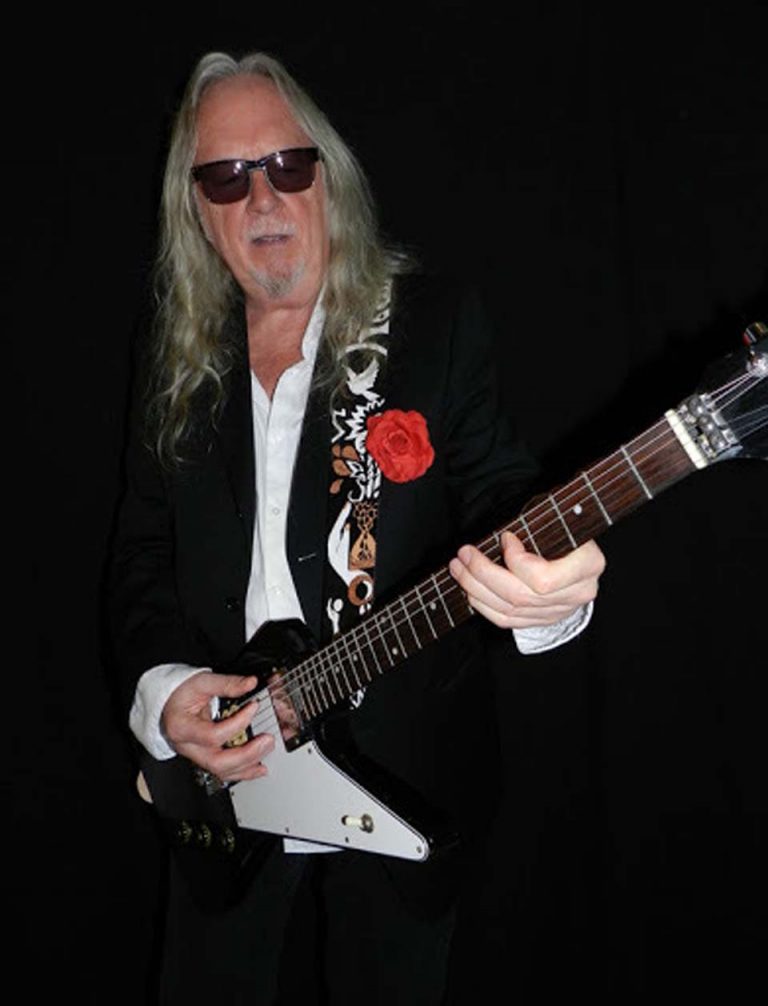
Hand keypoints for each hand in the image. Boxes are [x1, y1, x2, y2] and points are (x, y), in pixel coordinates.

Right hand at [161, 671, 274, 781]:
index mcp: (181, 728)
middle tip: (266, 741)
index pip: (212, 735)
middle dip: (246, 754)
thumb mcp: (202, 682)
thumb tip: (250, 683)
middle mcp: (187, 747)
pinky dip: (243, 772)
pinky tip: (259, 768)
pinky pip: (224, 771)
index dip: (237, 723)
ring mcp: (196, 756)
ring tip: (267, 750)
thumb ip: (226, 684)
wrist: (169, 703)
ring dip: (248, 765)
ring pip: (222, 771)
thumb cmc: (181, 693)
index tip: (253, 707)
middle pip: (217, 762)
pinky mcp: (204, 758)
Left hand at [448, 531, 604, 629]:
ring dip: (476, 587)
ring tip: (459, 567)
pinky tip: (469, 589)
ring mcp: (558, 610)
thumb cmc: (567, 533)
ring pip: (509, 609)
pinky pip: (507, 620)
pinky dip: (483, 604)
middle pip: (520, 595)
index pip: (544, 578)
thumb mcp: (560, 522)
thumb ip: (539, 527)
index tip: (505, 538)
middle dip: (483, 573)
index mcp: (588, 566)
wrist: (582, 559)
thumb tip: (503, 536)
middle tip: (464, 554)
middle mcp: (576, 593)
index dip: (516, 561)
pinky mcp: (541, 620)